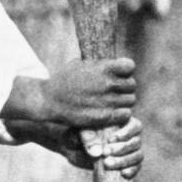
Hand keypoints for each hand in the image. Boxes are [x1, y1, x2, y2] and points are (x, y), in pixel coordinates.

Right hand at [7, 57, 135, 129]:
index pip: (129, 66)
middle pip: (132, 85)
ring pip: (130, 101)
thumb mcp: (81, 64)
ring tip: (113, 101)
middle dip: (125, 87)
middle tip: (115, 90)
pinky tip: (113, 112)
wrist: (49, 100)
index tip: (119, 74)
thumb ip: (100, 65)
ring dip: (123, 101)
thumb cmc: (64, 80)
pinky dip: (121, 114)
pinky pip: (125, 114)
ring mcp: (106, 101)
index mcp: (102, 68)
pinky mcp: (104, 117)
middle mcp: (107, 84)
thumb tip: (116, 64)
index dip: (125, 70)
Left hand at [62, 116, 143, 179]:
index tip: (111, 139)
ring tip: (107, 164)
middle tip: (105, 152)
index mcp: (124, 123)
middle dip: (122, 148)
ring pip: (138, 155)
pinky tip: (123, 174)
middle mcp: (131, 137)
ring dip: (124, 161)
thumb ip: (87, 138)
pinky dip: (131, 171)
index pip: (135, 126)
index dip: (126, 133)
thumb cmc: (81, 134)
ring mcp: (131, 151)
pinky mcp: (128, 165)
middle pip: (136, 142)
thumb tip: (96, 152)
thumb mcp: (81, 133)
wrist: (76, 148)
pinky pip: (136, 168)